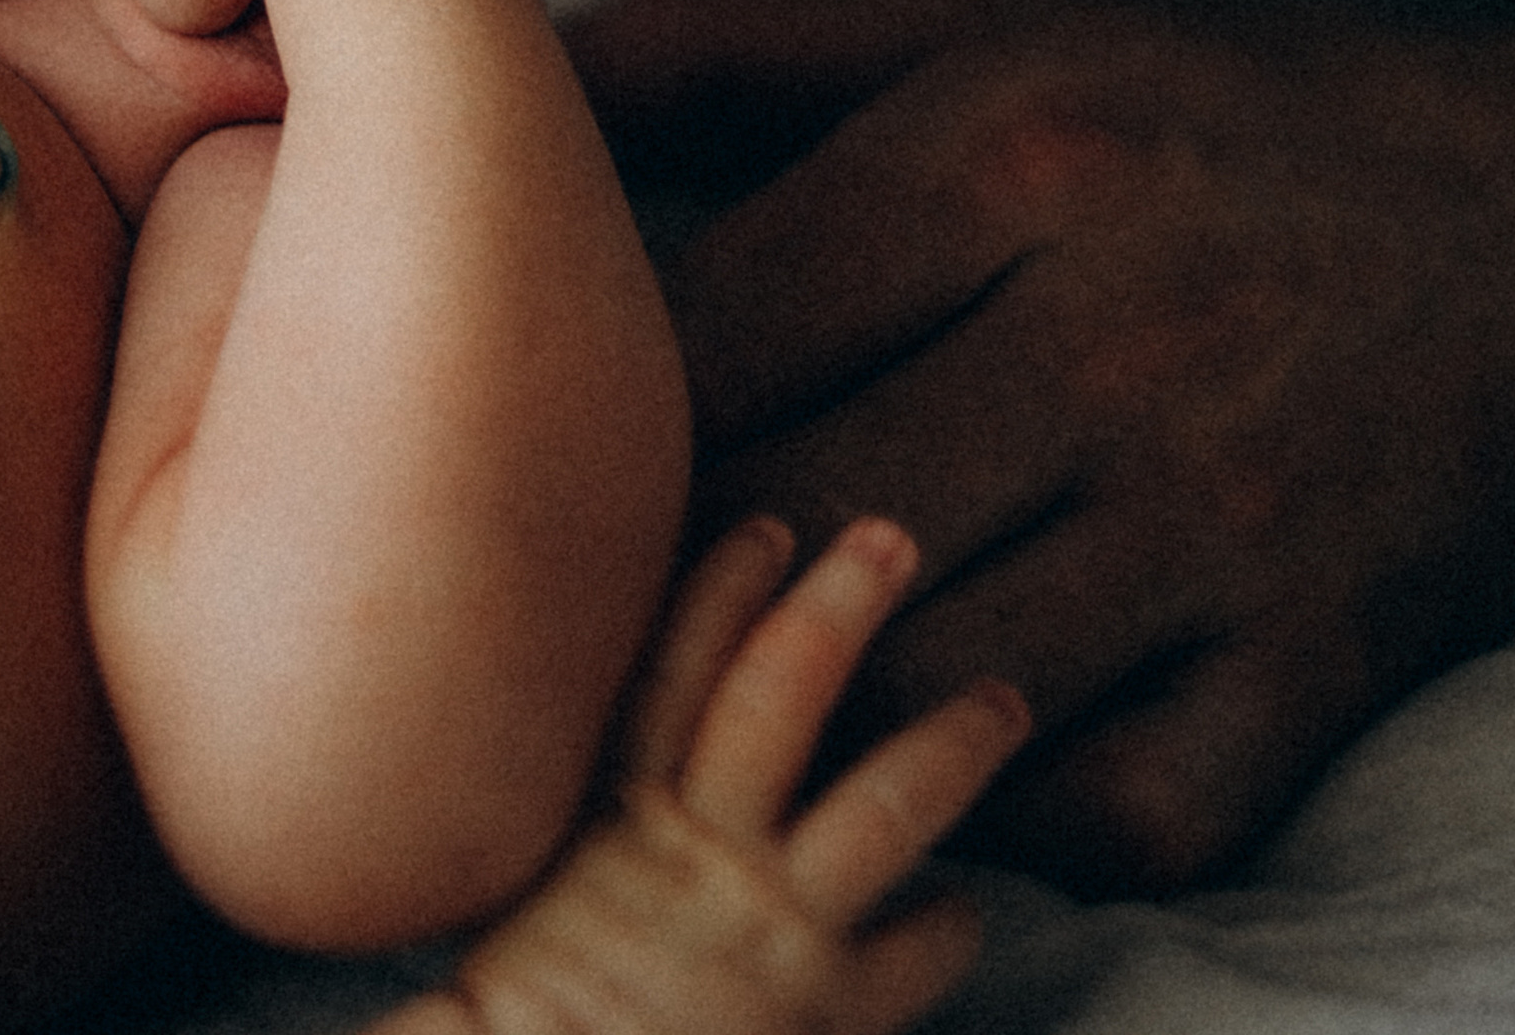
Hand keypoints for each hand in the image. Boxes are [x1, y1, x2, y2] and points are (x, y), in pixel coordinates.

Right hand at [382, 516, 1025, 1034]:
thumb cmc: (512, 1029)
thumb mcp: (515, 916)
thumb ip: (566, 851)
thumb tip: (569, 800)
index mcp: (614, 821)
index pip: (672, 670)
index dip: (722, 591)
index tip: (769, 529)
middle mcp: (701, 852)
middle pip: (781, 694)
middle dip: (840, 607)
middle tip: (894, 538)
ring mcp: (772, 927)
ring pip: (885, 805)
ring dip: (951, 744)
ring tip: (1002, 700)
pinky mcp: (824, 1012)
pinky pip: (914, 954)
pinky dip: (947, 927)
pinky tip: (965, 910)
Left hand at [568, 0, 1514, 892]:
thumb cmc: (1206, 107)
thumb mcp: (978, 18)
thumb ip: (730, 37)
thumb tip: (521, 71)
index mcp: (1009, 154)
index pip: (711, 329)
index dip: (588, 401)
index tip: (536, 425)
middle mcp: (1114, 337)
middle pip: (793, 520)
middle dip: (673, 564)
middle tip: (597, 579)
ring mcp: (1224, 525)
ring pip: (920, 681)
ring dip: (810, 695)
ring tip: (739, 667)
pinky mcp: (1313, 669)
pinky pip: (1106, 810)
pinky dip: (998, 804)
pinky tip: (941, 731)